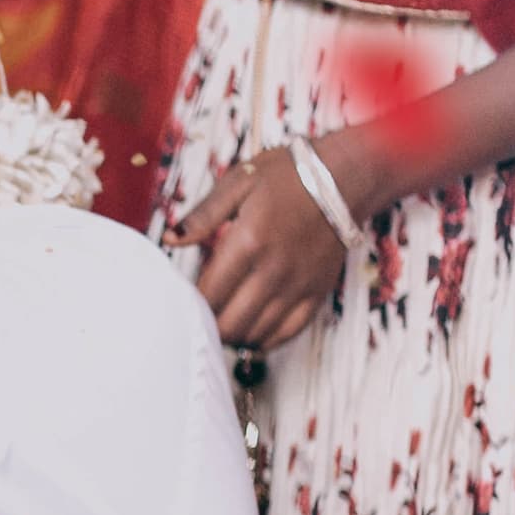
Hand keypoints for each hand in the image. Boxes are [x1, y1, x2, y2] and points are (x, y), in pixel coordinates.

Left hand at [168, 142, 355, 350]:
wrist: (345, 177)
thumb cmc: (288, 176)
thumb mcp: (238, 182)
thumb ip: (201, 216)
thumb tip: (169, 240)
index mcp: (248, 242)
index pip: (208, 294)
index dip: (191, 303)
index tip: (184, 297)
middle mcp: (274, 270)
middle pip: (230, 323)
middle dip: (209, 325)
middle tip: (201, 315)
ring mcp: (298, 285)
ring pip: (256, 334)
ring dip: (235, 335)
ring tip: (223, 322)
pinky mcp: (317, 292)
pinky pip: (288, 332)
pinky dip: (265, 339)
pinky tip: (252, 331)